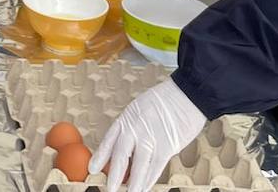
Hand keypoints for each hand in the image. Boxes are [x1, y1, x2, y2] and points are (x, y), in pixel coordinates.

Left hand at [89, 78, 206, 191]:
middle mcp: (135, 130)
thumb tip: (125, 148)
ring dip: (133, 184)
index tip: (92, 169)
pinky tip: (144, 188)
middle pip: (120, 157)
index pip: (109, 140)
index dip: (100, 156)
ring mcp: (151, 139)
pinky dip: (149, 180)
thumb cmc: (163, 101)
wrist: (185, 95)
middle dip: (113, 176)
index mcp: (126, 119)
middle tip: (109, 189)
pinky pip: (155, 168)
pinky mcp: (167, 147)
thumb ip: (131, 127)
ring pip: (138, 167)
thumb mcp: (138, 109)